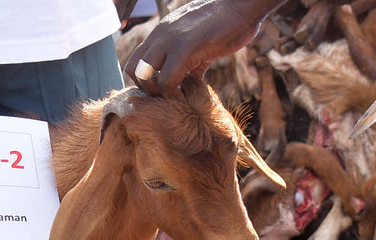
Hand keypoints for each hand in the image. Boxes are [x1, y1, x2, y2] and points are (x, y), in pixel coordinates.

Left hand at [125, 0, 281, 96]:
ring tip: (176, 95)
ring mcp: (170, 40)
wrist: (242, 5)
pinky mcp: (185, 48)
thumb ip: (186, 62)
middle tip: (166, 94)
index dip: (144, 80)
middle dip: (146, 88)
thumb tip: (185, 84)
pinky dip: (173, 93)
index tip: (161, 90)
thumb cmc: (225, 24)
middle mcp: (160, 35)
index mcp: (161, 33)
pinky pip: (167, 79)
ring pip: (144, 75)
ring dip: (157, 92)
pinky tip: (186, 94)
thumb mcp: (197, 42)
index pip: (135, 60)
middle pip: (132, 69)